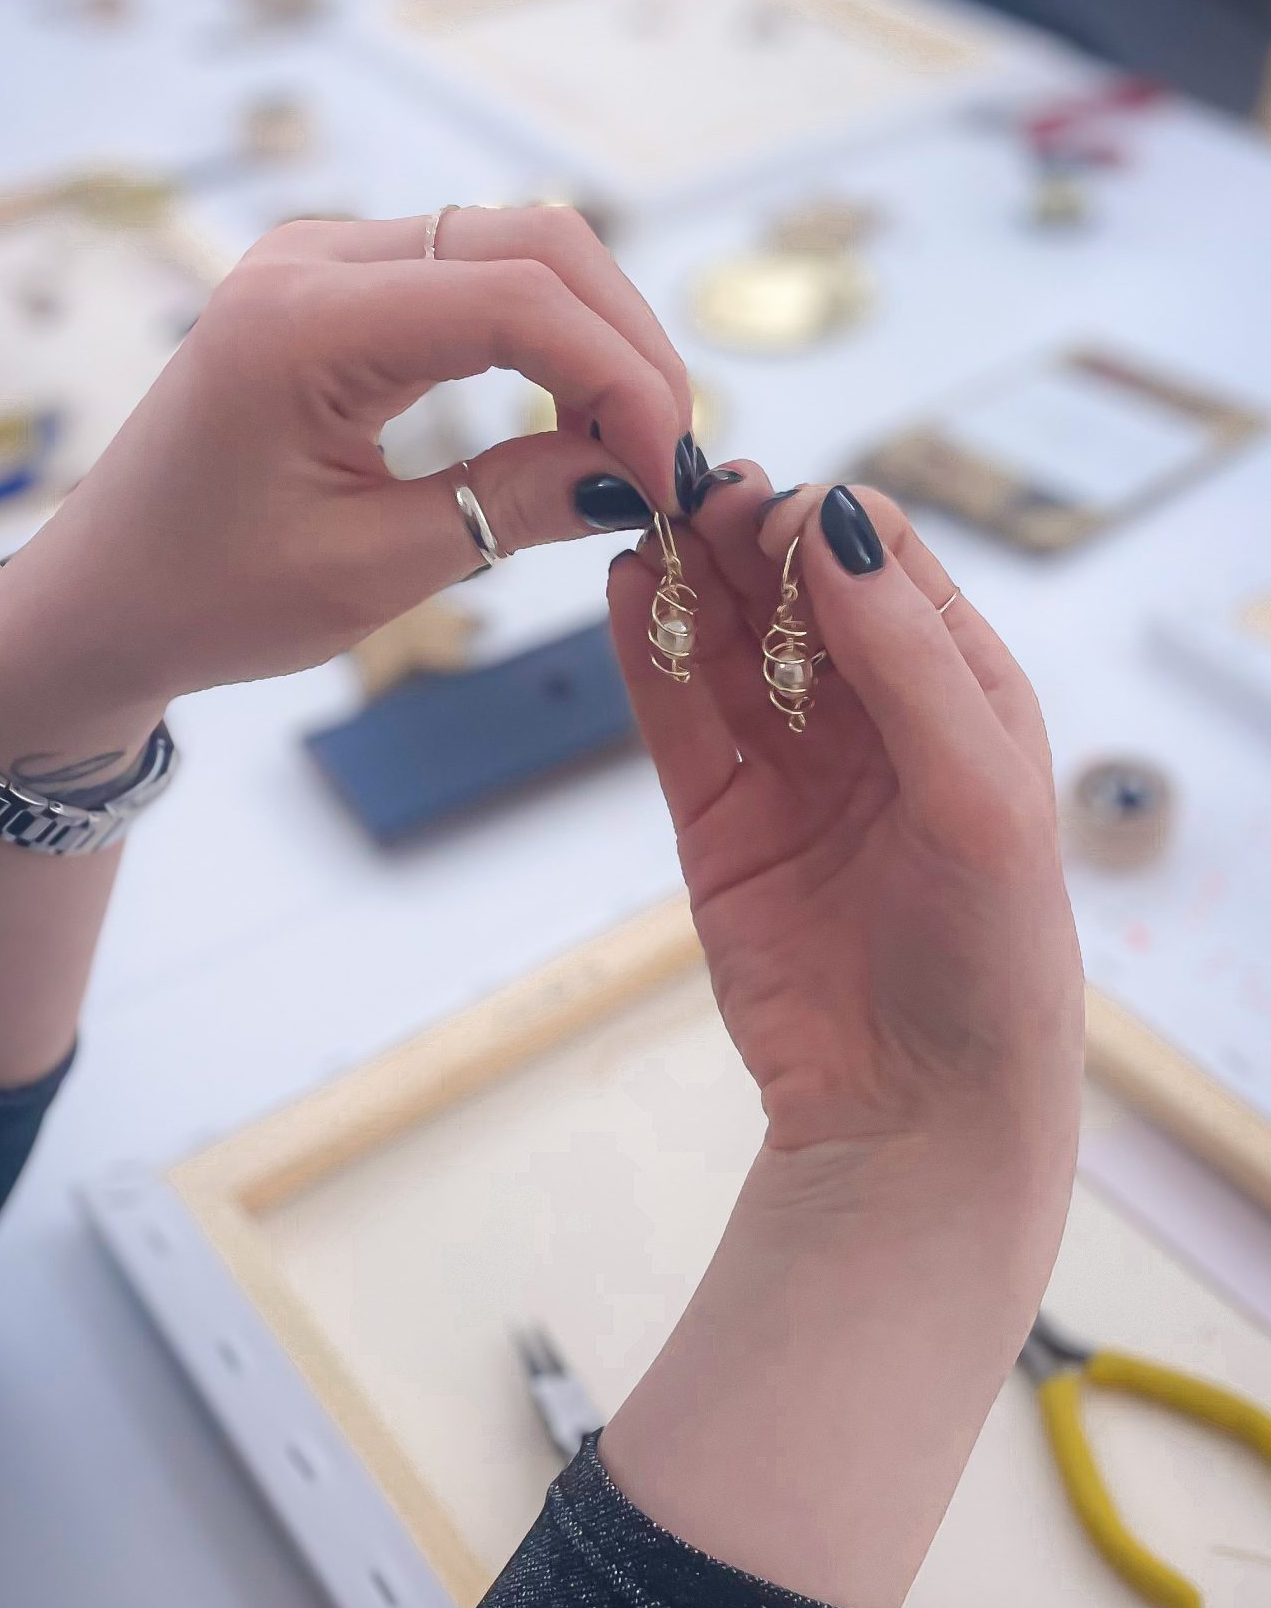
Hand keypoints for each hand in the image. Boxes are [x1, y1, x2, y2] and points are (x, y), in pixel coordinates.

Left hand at [0, 207, 691, 786]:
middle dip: (624, 343)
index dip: (617, 378)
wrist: (102, 601)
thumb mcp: (369, 571)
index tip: (668, 473)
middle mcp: (310, 260)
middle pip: (531, 245)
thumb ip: (509, 507)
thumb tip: (635, 475)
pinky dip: (543, 335)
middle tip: (670, 455)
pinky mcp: (336, 287)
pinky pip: (470, 277)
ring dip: (593, 334)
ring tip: (633, 443)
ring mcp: (321, 261)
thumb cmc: (208, 598)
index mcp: (300, 324)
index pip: (514, 301)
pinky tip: (576, 413)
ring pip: (513, 249)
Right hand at [600, 478, 1082, 1607]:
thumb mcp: (977, 791)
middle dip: (742, 536)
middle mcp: (874, 717)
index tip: (767, 502)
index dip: (825, 521)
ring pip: (723, 640)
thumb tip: (838, 524)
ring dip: (687, 578)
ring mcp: (789, 767)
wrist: (915, 1116)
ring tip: (644, 522)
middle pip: (791, 590)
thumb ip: (906, 657)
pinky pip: (674, 715)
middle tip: (687, 491)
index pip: (885, 564)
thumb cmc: (986, 962)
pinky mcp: (718, 822)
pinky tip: (623, 593)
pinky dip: (645, 652)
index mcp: (963, 693)